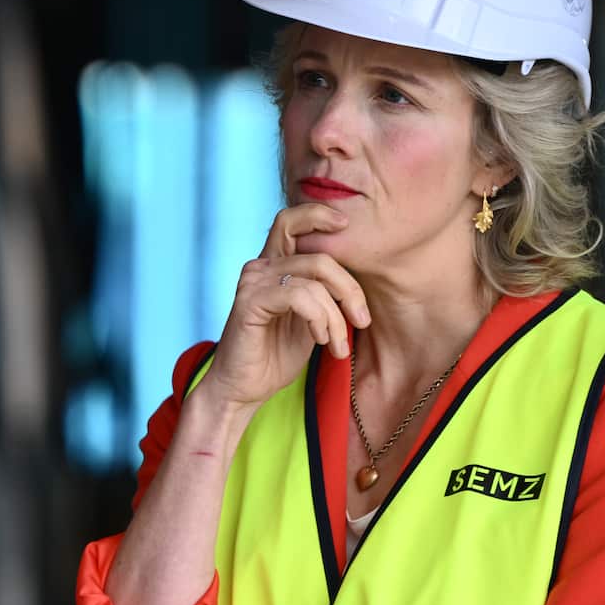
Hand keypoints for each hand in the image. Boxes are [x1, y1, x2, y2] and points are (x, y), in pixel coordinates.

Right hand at [201, 204, 371, 409]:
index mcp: (273, 264)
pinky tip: (319, 339)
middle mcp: (260, 266)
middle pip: (319, 256)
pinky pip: (299, 296)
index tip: (347, 224)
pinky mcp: (250, 301)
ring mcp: (253, 281)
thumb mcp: (310, 319)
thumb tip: (355, 282)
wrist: (243, 389)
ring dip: (335, 317)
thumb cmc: (275, 355)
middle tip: (361, 321)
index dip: (318, 215)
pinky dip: (319, 319)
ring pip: (315, 279)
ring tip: (336, 346)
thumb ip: (324, 294)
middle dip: (349, 289)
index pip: (291, 221)